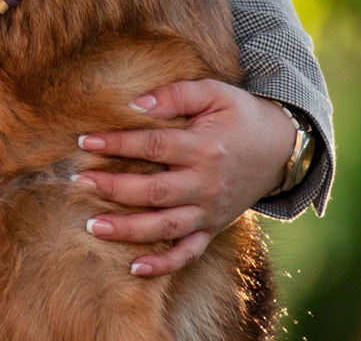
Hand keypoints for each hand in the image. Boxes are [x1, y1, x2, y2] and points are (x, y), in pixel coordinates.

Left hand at [72, 78, 297, 277]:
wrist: (281, 149)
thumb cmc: (240, 115)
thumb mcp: (214, 92)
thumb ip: (176, 95)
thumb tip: (136, 103)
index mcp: (205, 148)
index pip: (153, 146)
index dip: (117, 144)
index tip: (85, 141)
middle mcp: (206, 184)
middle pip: (154, 191)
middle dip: (113, 188)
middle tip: (79, 182)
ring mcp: (210, 211)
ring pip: (165, 227)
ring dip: (128, 230)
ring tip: (92, 226)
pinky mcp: (213, 228)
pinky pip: (189, 253)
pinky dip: (164, 265)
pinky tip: (134, 268)